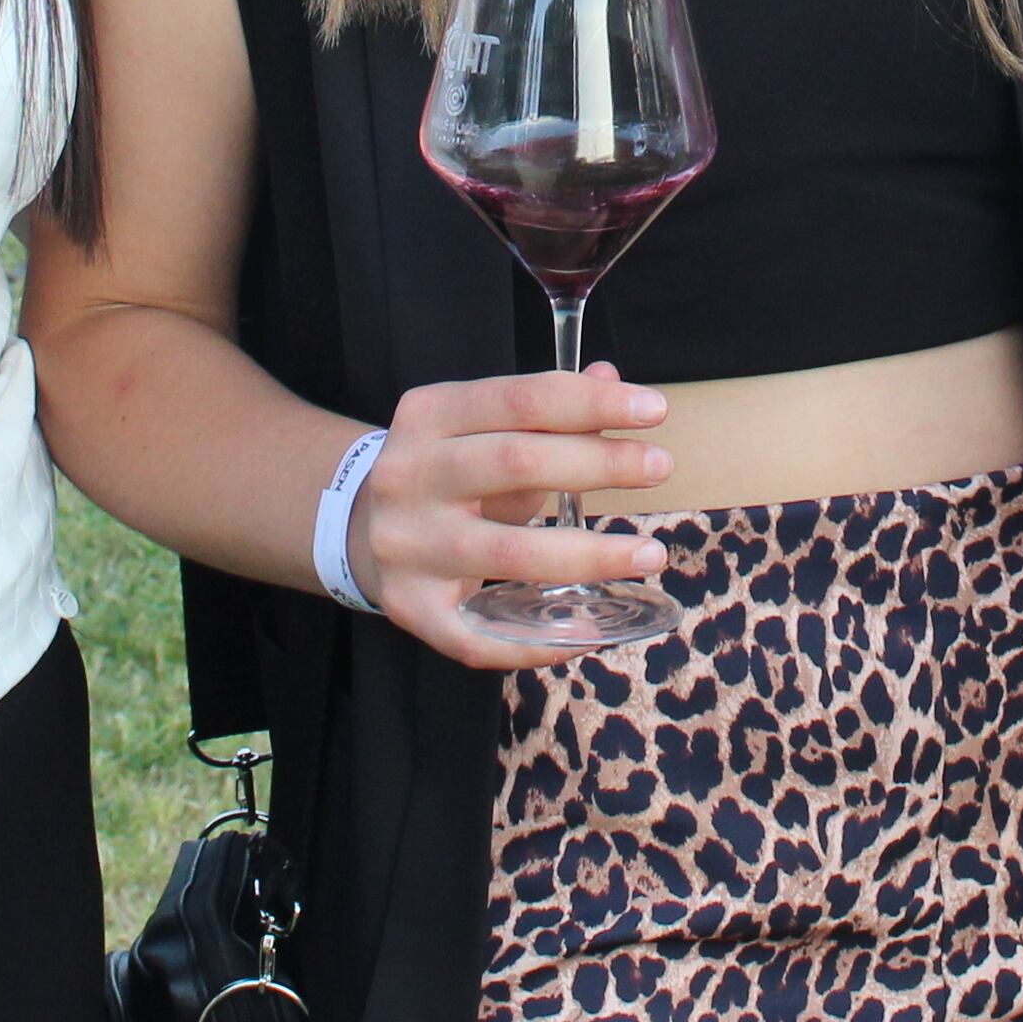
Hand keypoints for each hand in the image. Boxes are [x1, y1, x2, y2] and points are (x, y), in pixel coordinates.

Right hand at [343, 365, 674, 670]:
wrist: (362, 527)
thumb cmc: (449, 471)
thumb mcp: (485, 425)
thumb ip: (546, 408)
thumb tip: (613, 382)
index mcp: (429, 414)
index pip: (520, 398)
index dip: (590, 402)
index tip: (654, 409)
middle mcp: (409, 475)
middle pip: (517, 463)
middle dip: (599, 465)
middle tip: (660, 467)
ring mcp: (406, 545)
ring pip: (510, 551)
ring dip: (590, 555)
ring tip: (649, 554)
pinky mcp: (411, 607)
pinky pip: (481, 634)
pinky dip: (541, 639)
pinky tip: (592, 631)